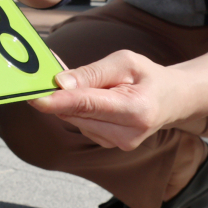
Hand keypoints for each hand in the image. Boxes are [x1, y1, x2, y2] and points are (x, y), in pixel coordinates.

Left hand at [29, 50, 183, 150]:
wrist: (171, 100)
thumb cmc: (148, 76)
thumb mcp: (125, 62)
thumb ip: (92, 73)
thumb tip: (60, 83)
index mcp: (136, 110)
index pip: (90, 106)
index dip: (60, 101)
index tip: (36, 98)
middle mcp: (127, 134)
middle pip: (78, 114)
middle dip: (59, 94)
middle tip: (48, 73)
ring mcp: (118, 143)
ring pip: (76, 119)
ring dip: (69, 100)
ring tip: (88, 83)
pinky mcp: (108, 144)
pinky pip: (81, 122)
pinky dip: (77, 108)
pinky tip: (89, 96)